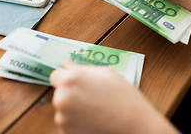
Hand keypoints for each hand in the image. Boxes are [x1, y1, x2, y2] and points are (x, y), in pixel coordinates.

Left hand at [50, 60, 177, 133]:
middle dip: (71, 93)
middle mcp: (62, 98)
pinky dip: (77, 122)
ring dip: (73, 109)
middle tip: (91, 96)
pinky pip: (68, 123)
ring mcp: (63, 118)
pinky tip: (93, 119)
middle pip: (59, 92)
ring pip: (63, 109)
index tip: (76, 82)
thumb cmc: (123, 97)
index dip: (66, 78)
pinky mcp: (67, 132)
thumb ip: (82, 68)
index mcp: (70, 79)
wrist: (135, 126)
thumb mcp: (106, 74)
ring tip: (95, 109)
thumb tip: (67, 64)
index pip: (55, 76)